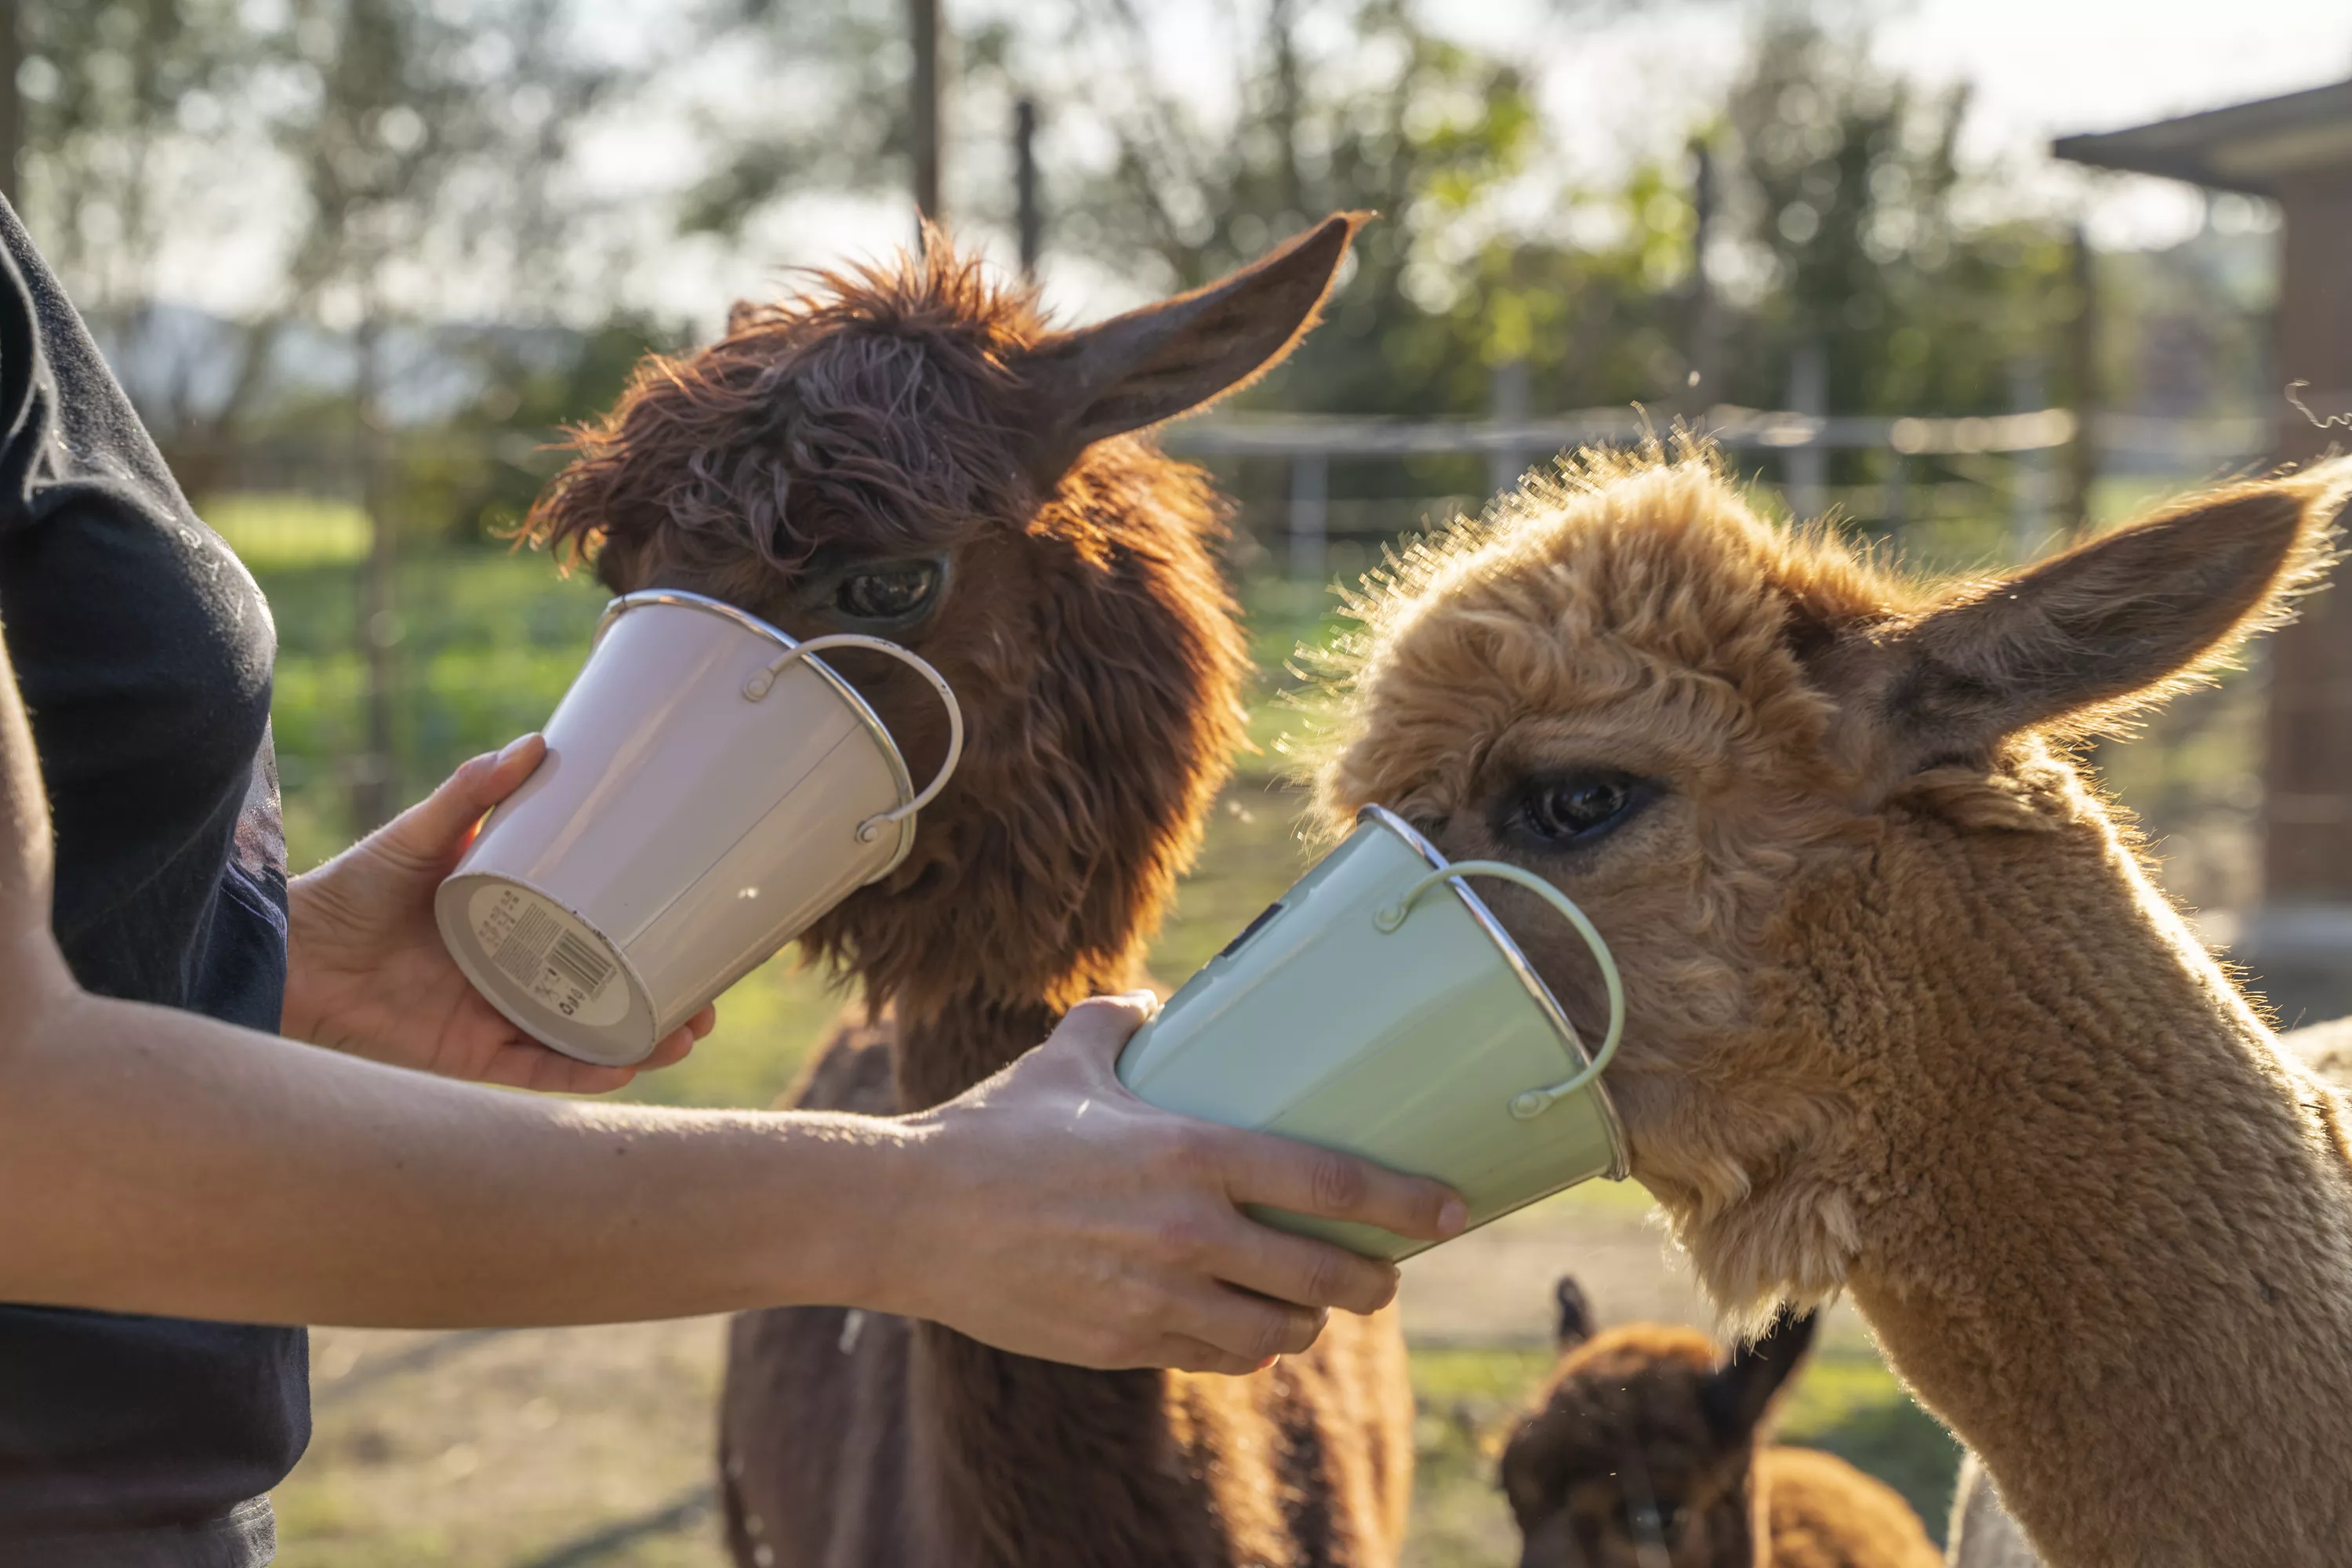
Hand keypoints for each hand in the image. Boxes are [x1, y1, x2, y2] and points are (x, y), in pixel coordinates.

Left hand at [283, 736, 714, 1093]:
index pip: (597, 935)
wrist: (291, 951)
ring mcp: (496, 1017)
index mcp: (515, 922)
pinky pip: (536, 1071)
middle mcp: (515, 974)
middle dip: (662, 1002)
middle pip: (606, 996)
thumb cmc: (352, 889)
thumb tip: (536, 743)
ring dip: (638, 1041)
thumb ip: (471, 792)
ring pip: (585, 1038)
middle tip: (709, 999)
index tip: (700, 931)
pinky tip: (623, 1064)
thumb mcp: (420, 833)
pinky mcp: (468, 1054)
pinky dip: (579, 1071)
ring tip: (685, 1033)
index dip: (649, 938)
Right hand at [886, 994, 1466, 1374]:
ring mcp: (1158, 1299)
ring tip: (1310, 1301)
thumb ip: (1121, 1020)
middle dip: (1373, 1281)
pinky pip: (1218, 1358)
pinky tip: (1245, 1329)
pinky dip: (1245, 1346)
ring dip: (1307, 1319)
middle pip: (1327, 1276)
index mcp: (1192, 1153)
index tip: (1452, 1210)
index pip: (1332, 1183)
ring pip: (1280, 1331)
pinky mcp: (1125, 1345)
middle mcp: (1189, 1233)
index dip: (1406, 1202)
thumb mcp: (1066, 1057)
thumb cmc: (993, 1128)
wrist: (911, 1216)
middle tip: (1384, 1272)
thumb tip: (1156, 1000)